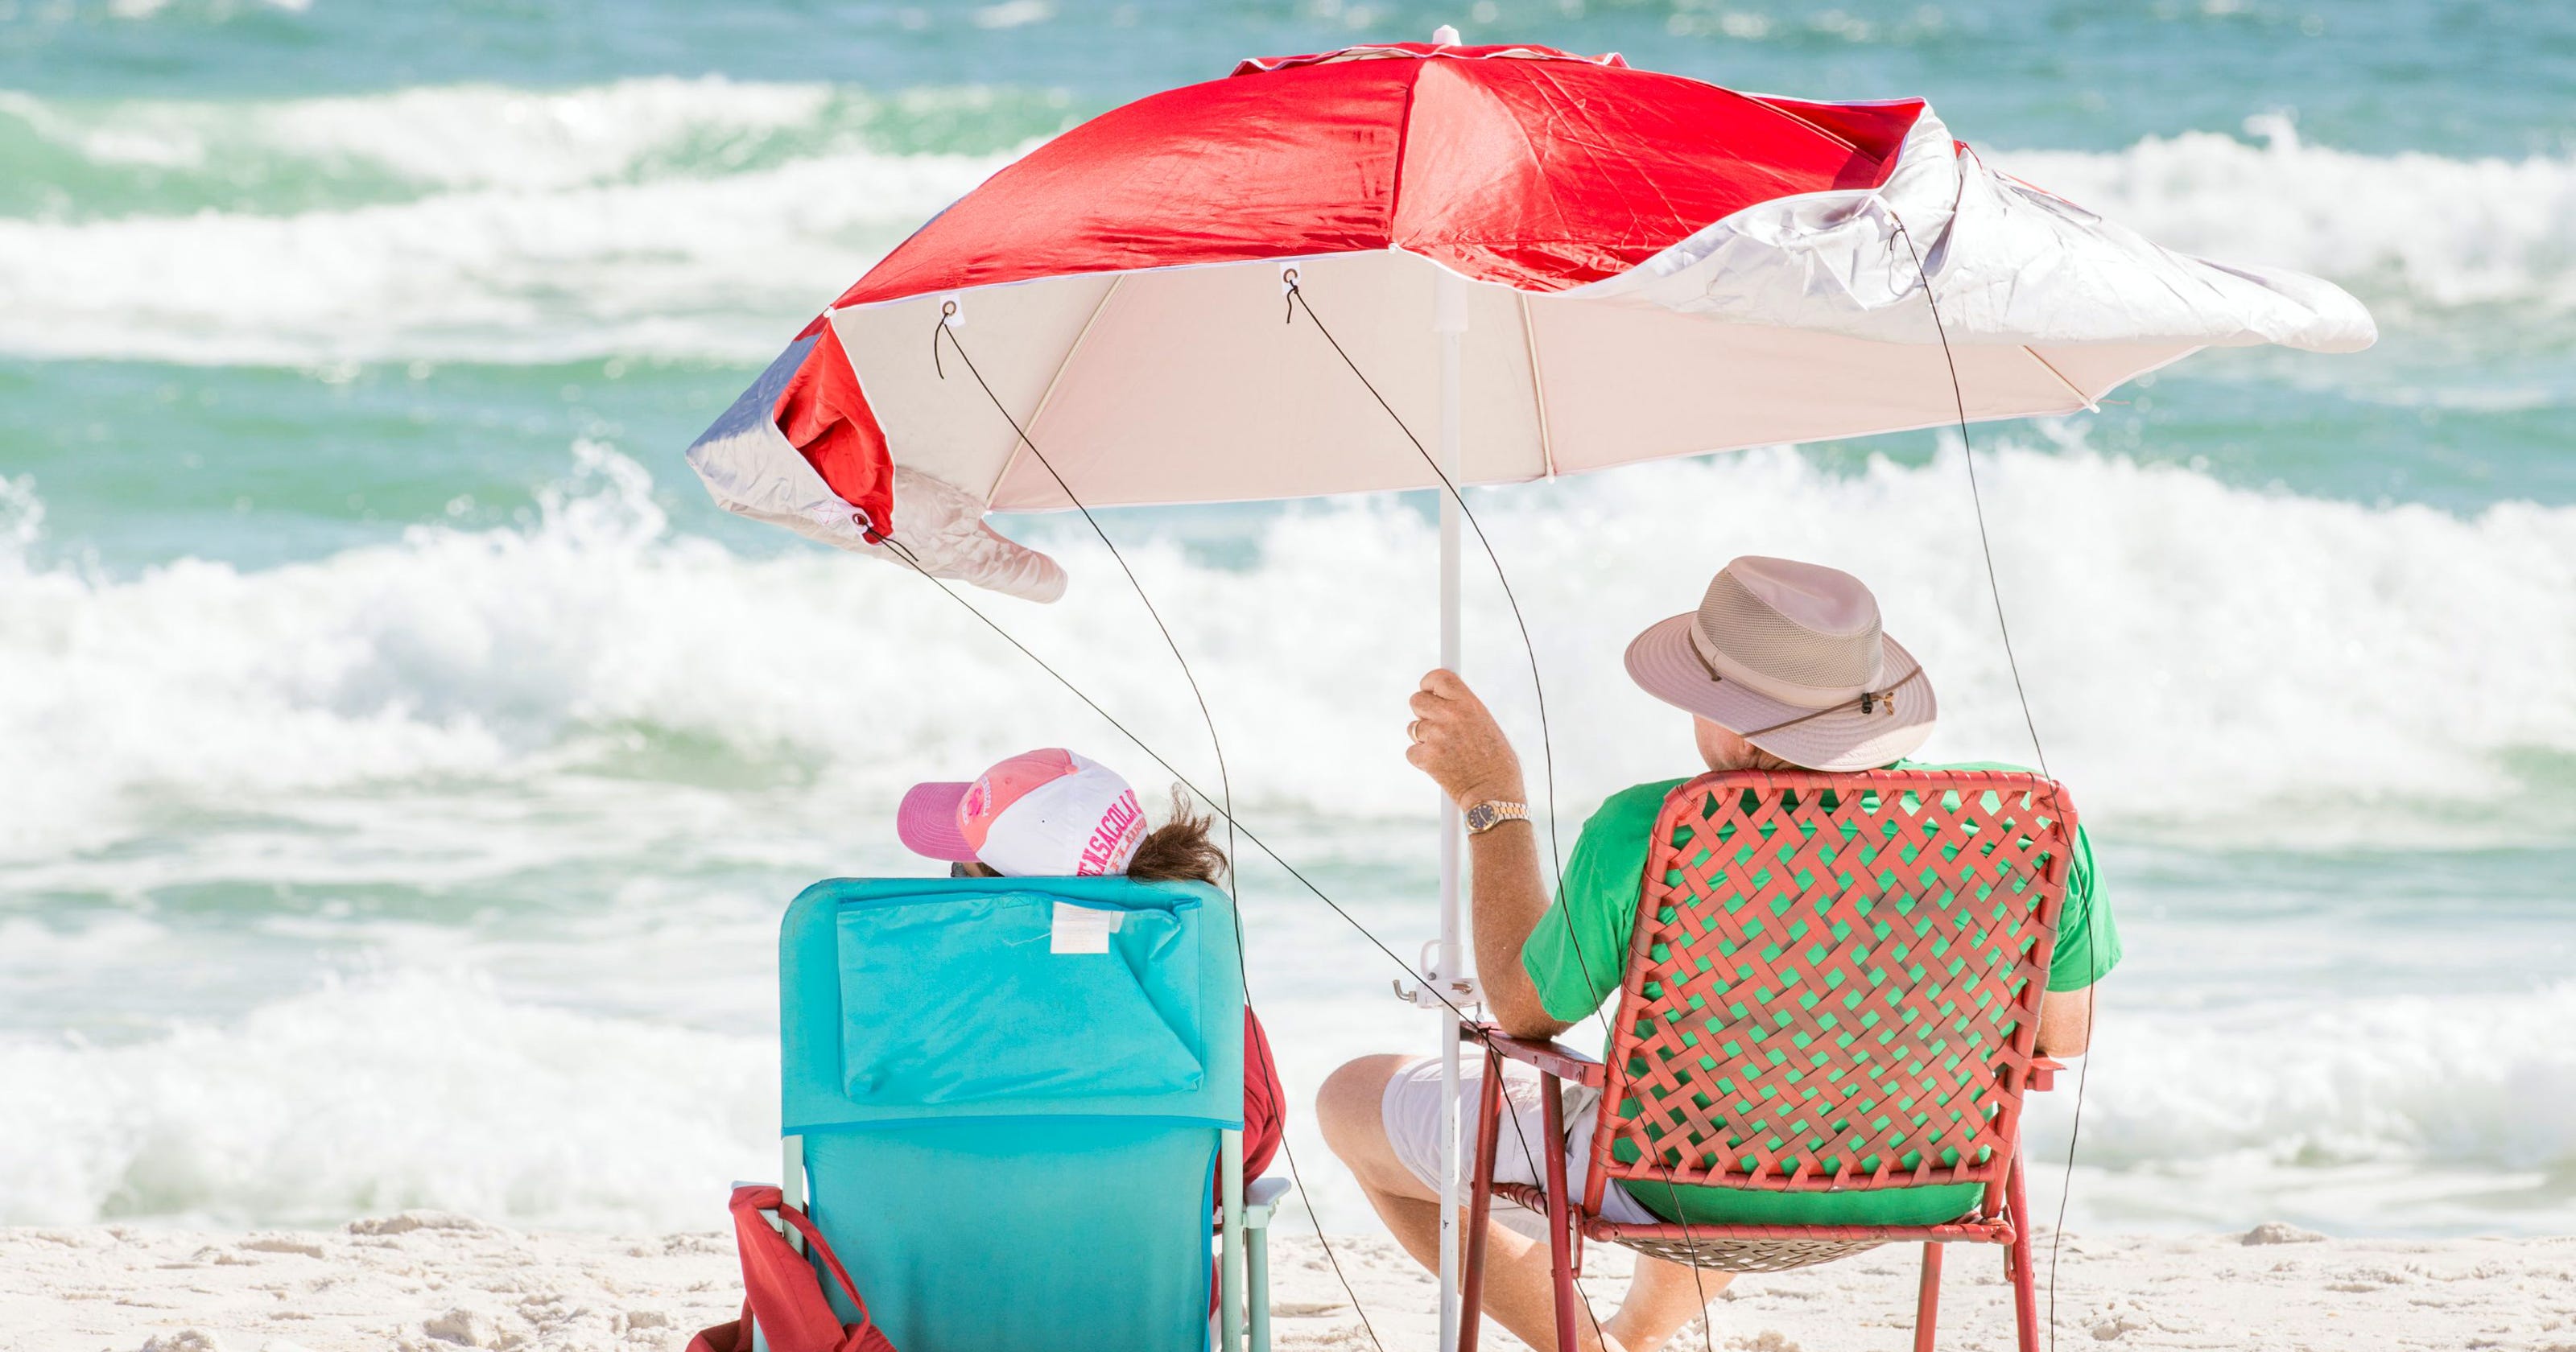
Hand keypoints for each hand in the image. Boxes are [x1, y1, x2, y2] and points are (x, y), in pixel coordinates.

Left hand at [1404, 669, 1525, 808]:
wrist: (1495, 796)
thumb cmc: (1498, 765)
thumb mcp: (1487, 726)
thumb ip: (1465, 711)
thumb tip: (1445, 702)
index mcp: (1469, 704)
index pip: (1439, 677)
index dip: (1429, 683)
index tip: (1428, 690)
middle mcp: (1451, 715)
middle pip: (1417, 700)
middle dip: (1422, 712)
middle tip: (1435, 726)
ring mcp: (1437, 736)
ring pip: (1413, 728)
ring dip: (1423, 738)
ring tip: (1445, 752)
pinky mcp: (1427, 757)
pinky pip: (1411, 752)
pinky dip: (1421, 760)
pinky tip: (1440, 767)